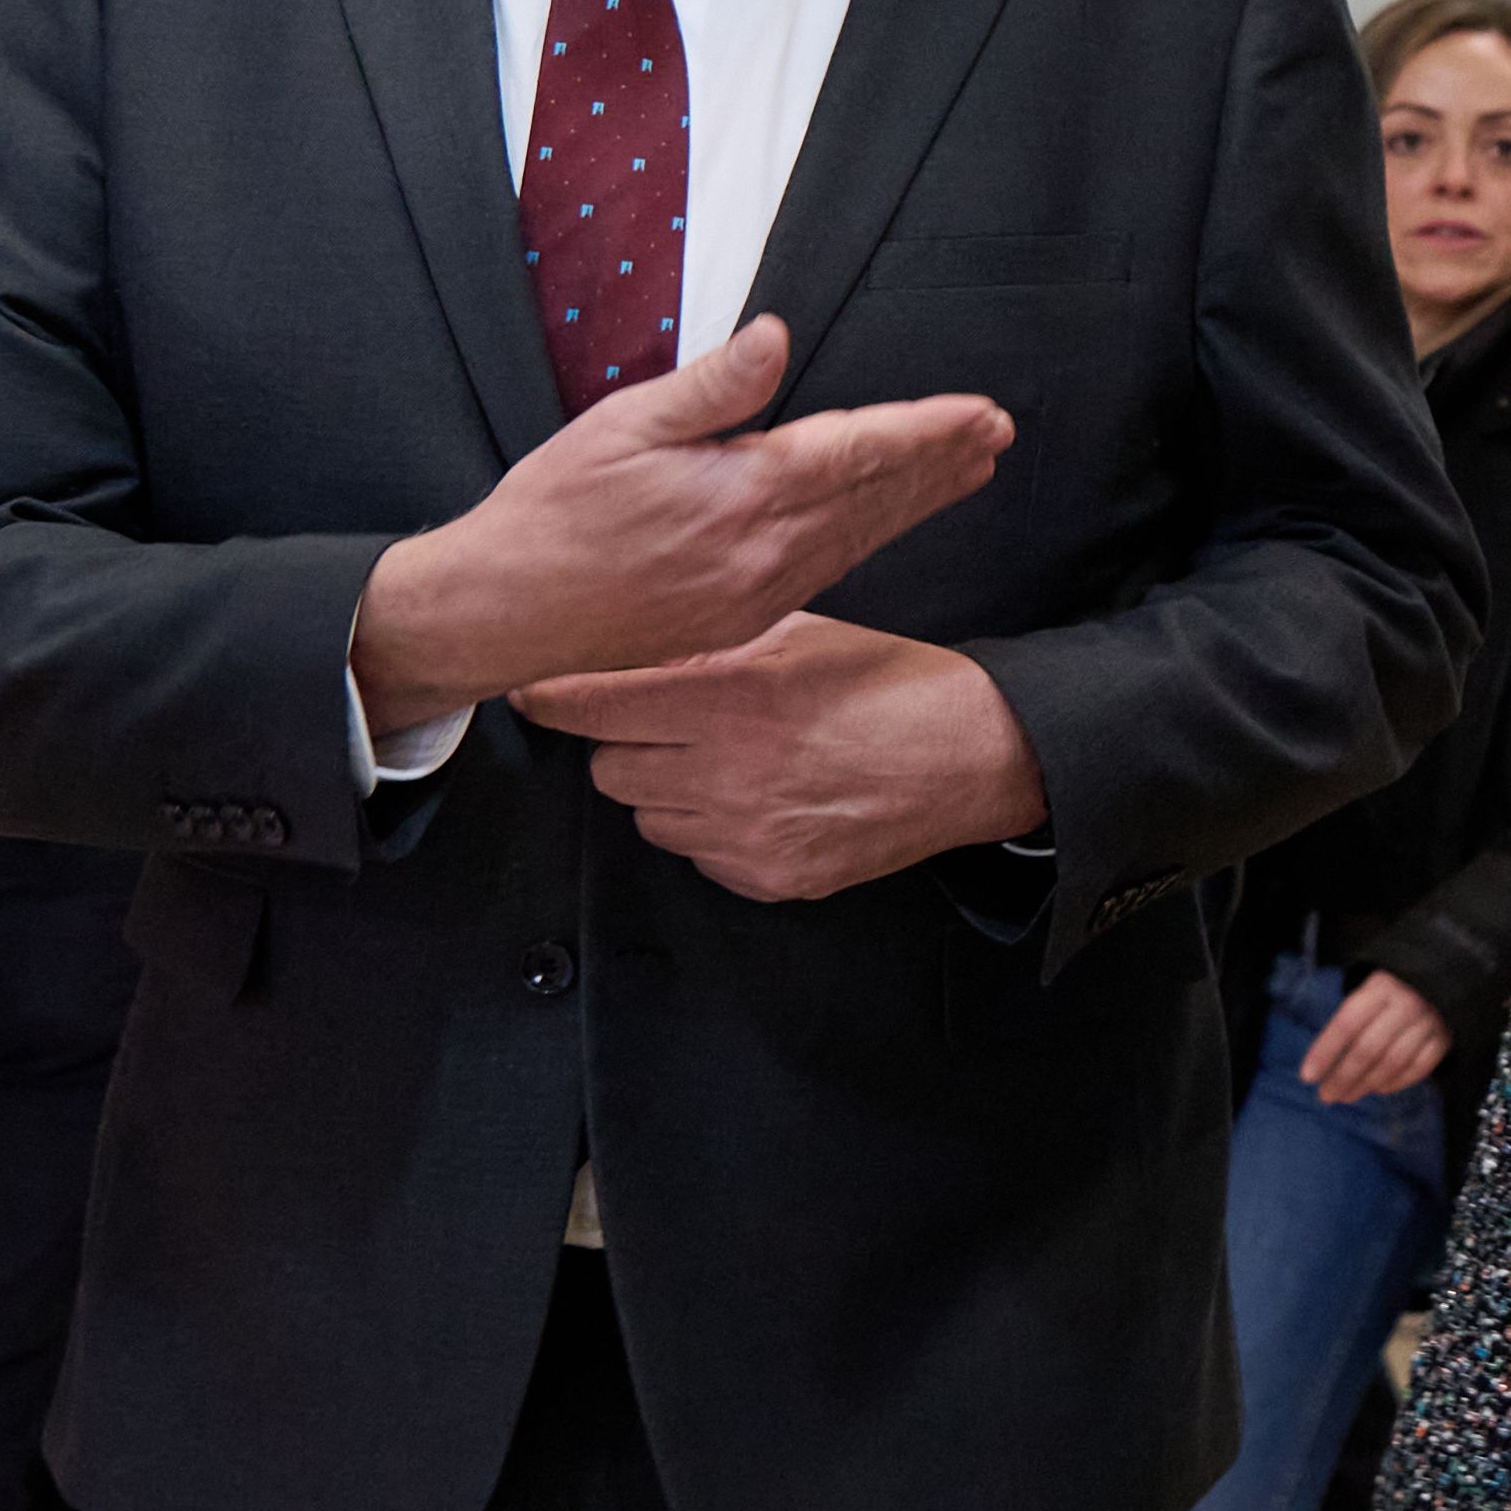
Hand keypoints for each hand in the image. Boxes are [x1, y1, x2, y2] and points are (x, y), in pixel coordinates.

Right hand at [349, 318, 1009, 737]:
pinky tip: (889, 521)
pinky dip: (871, 537)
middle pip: (877, 497)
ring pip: (860, 536)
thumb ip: (713, 387)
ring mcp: (760, 593)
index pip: (861, 452)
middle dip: (943, 463)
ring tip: (968, 470)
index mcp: (744, 494)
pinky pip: (828, 569)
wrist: (508, 610)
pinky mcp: (744, 619)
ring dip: (918, 501)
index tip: (981, 413)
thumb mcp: (624, 426)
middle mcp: (767, 552)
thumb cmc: (555, 510)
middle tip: (998, 434)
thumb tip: (778, 336)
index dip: (928, 430)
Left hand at [521, 614, 1047, 903]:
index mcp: (734, 695)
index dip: (554, 696)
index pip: (594, 704)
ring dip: (665, 788)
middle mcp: (732, 771)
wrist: (974, 756)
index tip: (536, 689)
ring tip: (720, 759)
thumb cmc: (889, 683)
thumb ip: (708, 642)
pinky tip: (757, 798)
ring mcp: (750, 835)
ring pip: (648, 817)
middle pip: (608, 768)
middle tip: (664, 720)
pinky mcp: (772, 878)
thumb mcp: (797, 633)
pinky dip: (710, 831)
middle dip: (623, 741)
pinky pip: (698, 857)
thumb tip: (627, 640)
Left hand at [1295, 972, 1452, 1103]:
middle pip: (1368, 1049)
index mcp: (1380, 988)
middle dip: (1343, 1077)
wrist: (1437, 981)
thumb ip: (1347, 1022)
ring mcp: (1428, 1022)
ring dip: (1366, 1085)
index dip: (1325, 1052)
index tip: (1307, 1076)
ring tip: (1347, 1096)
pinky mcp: (1444, 1039)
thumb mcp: (1368, 994)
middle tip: (1326, 1095)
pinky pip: (1418, 1069)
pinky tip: (1378, 1089)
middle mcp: (1406, 1004)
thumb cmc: (1389, 994)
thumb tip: (1319, 1065)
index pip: (1347, 1024)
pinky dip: (1396, 1083)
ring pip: (1392, 1062)